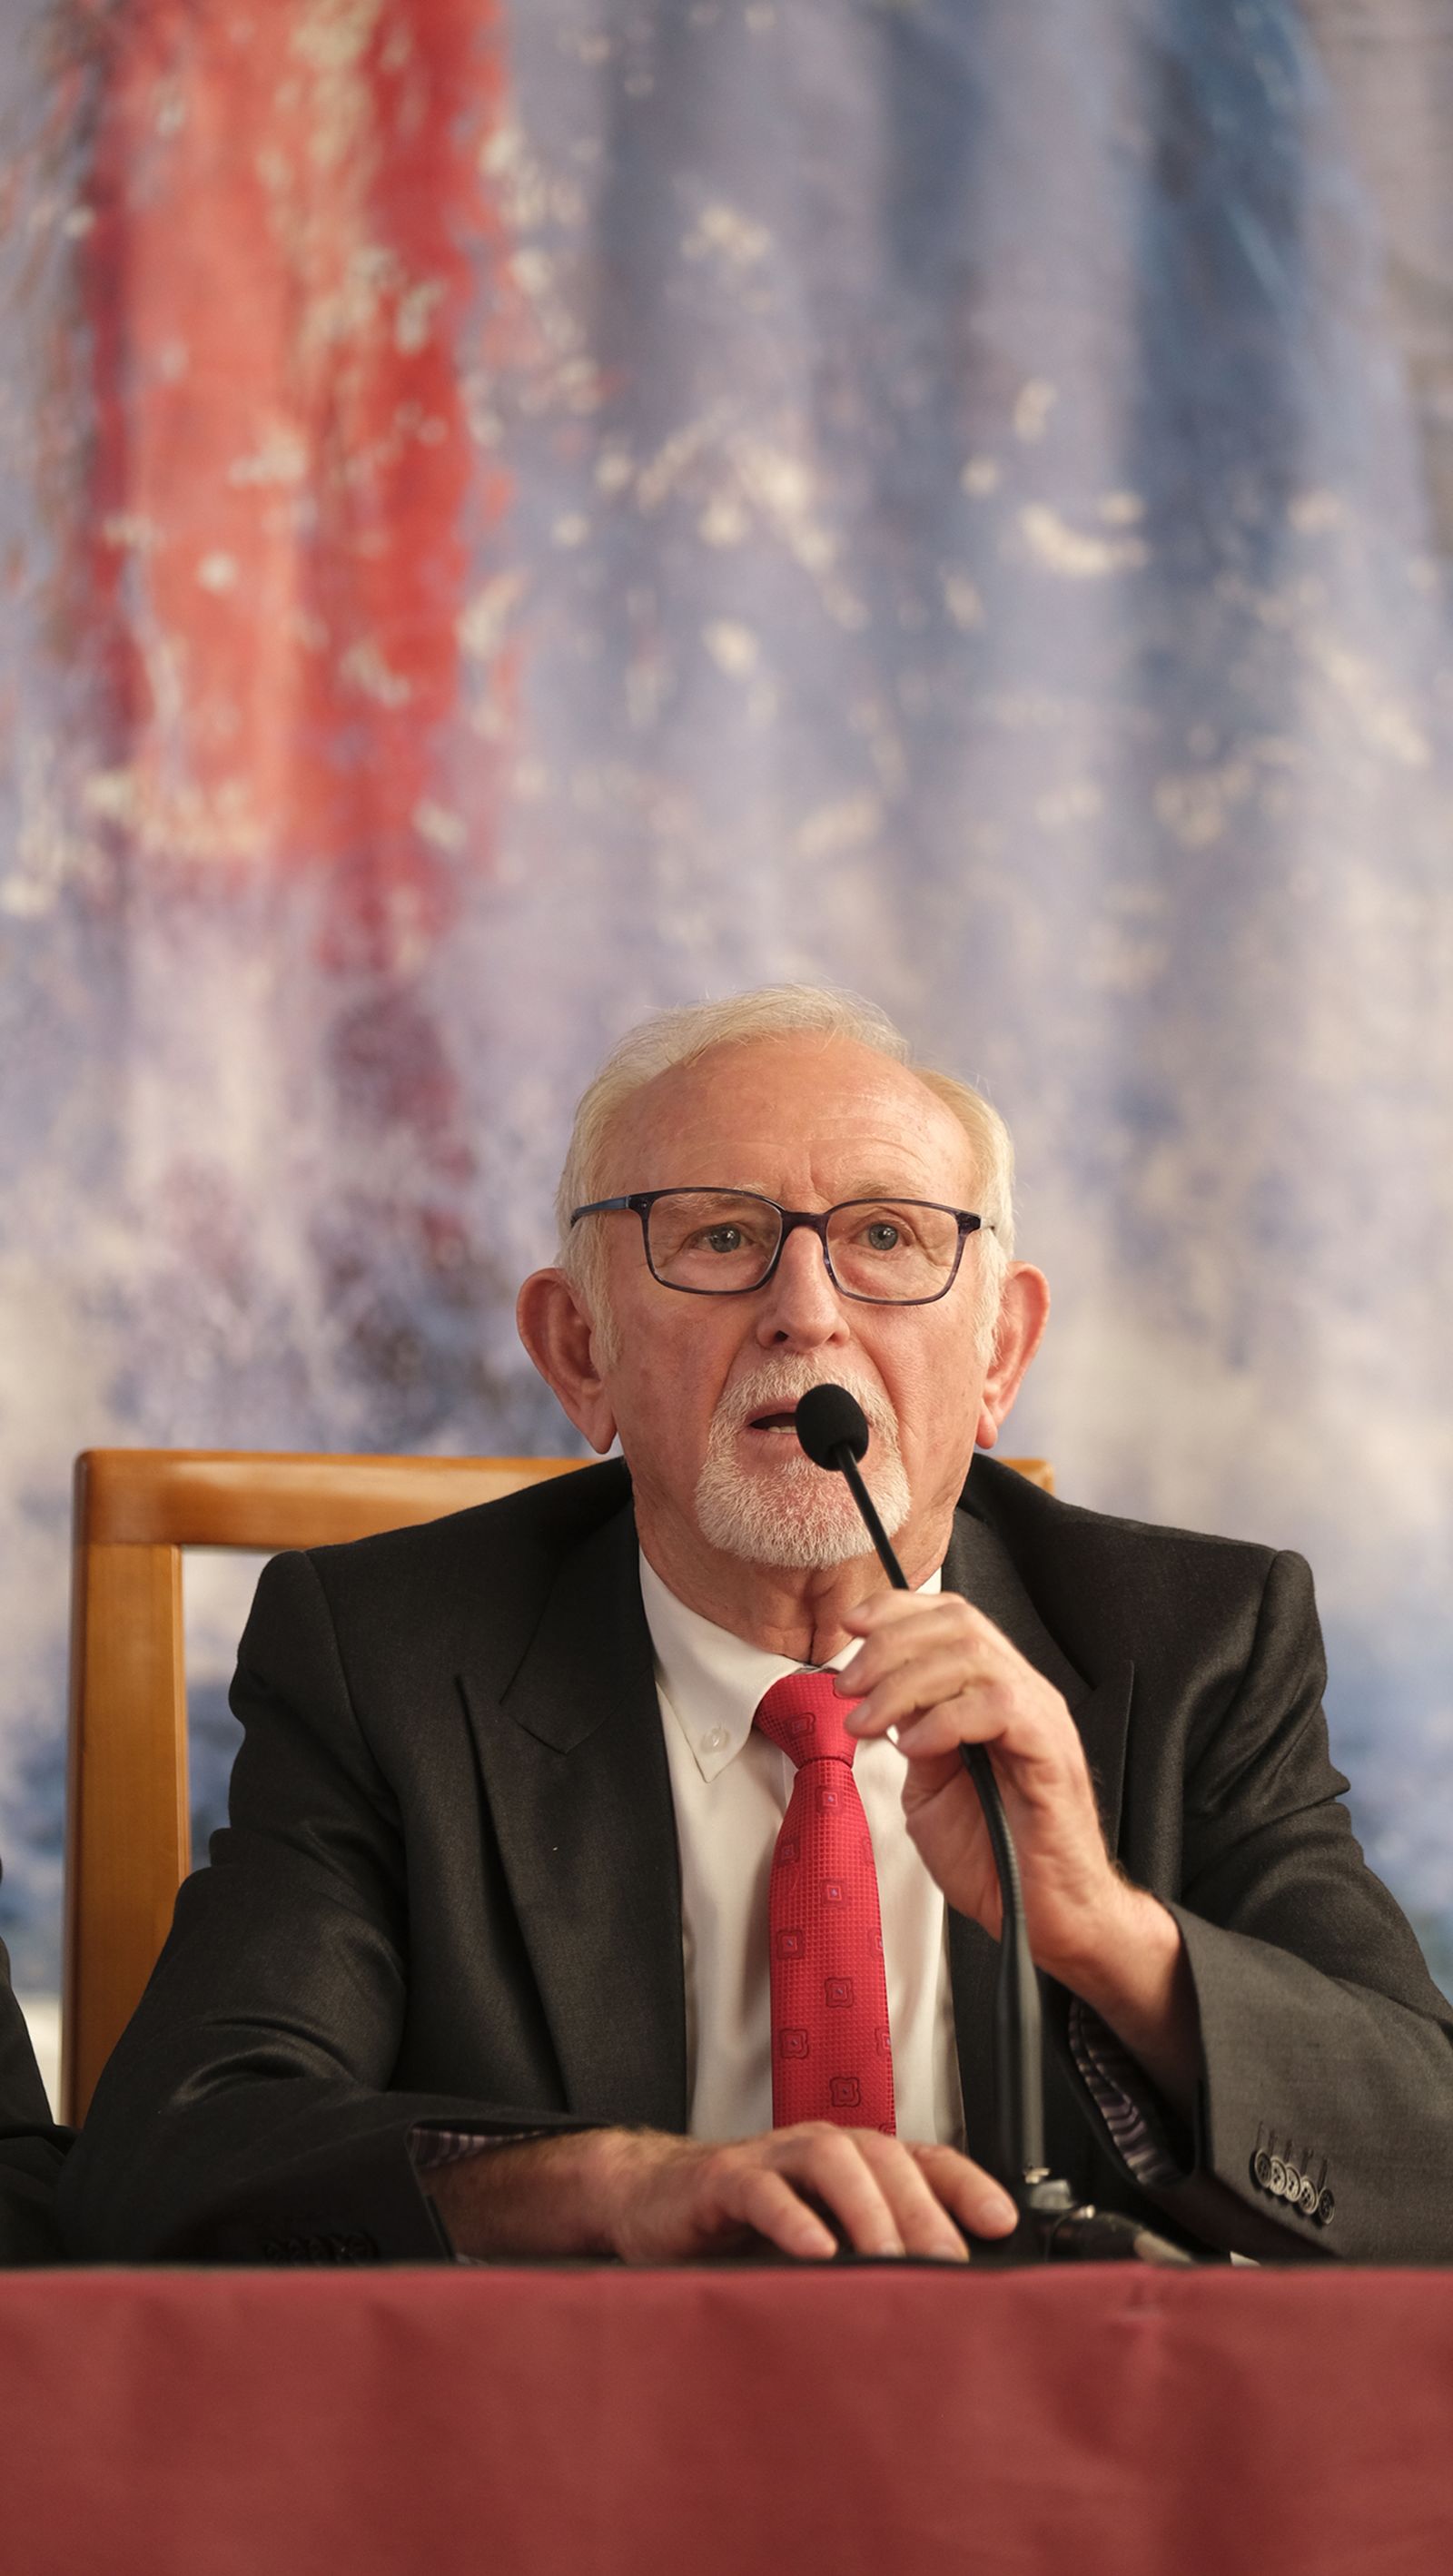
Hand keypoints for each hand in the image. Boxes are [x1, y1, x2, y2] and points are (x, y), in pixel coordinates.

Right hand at [424, 2123, 1019, 2263]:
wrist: (651, 2204)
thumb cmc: (742, 2230)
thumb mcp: (819, 2246)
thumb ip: (866, 2266)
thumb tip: (935, 2315)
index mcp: (852, 2163)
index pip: (923, 2159)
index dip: (965, 2184)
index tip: (1001, 2224)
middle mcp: (819, 2149)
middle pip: (886, 2158)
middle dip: (922, 2210)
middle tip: (947, 2268)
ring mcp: (771, 2158)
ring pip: (834, 2160)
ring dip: (868, 2209)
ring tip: (889, 2259)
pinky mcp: (721, 2180)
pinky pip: (762, 2189)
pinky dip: (792, 2218)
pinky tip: (815, 2252)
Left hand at [840, 1590, 1117, 1976]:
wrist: (1047, 1918)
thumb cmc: (998, 1860)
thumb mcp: (931, 1786)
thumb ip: (913, 1734)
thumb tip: (881, 1697)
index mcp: (997, 1695)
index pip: (953, 1619)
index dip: (899, 1611)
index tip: (852, 1626)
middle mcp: (1023, 1696)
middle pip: (959, 1624)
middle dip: (889, 1646)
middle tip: (849, 1687)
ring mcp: (1041, 1721)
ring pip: (974, 1656)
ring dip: (904, 1683)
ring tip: (869, 1722)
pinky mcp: (1051, 1755)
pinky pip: (999, 1707)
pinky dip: (944, 1720)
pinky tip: (916, 1748)